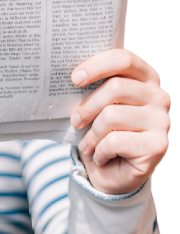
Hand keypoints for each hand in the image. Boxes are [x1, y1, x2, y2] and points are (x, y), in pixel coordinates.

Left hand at [70, 49, 170, 194]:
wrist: (112, 173)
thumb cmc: (101, 131)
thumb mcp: (95, 105)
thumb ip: (92, 87)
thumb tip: (72, 76)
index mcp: (145, 78)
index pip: (124, 59)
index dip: (98, 65)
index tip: (75, 78)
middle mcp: (159, 96)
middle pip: (116, 87)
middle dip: (88, 106)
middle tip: (75, 120)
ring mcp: (161, 121)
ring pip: (112, 115)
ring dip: (92, 134)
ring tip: (87, 144)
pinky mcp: (158, 145)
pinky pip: (115, 140)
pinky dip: (99, 150)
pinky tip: (100, 156)